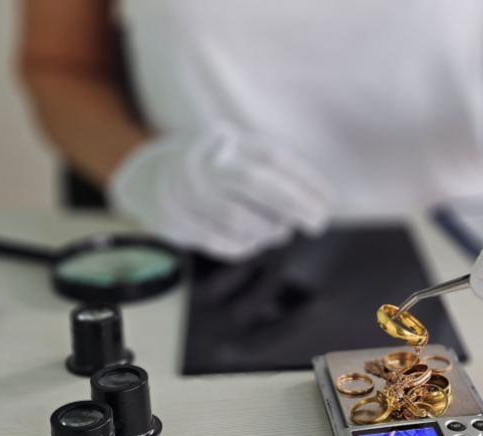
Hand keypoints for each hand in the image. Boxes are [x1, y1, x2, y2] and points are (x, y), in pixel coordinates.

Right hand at [110, 125, 332, 259]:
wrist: (152, 179)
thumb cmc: (218, 171)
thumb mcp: (244, 157)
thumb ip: (278, 174)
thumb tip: (320, 202)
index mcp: (228, 142)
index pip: (272, 158)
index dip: (305, 181)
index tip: (330, 202)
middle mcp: (204, 163)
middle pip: (255, 183)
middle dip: (293, 205)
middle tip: (318, 223)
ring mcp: (186, 192)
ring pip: (239, 219)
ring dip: (268, 231)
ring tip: (279, 232)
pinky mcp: (175, 221)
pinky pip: (219, 241)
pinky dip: (244, 246)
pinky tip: (254, 241)